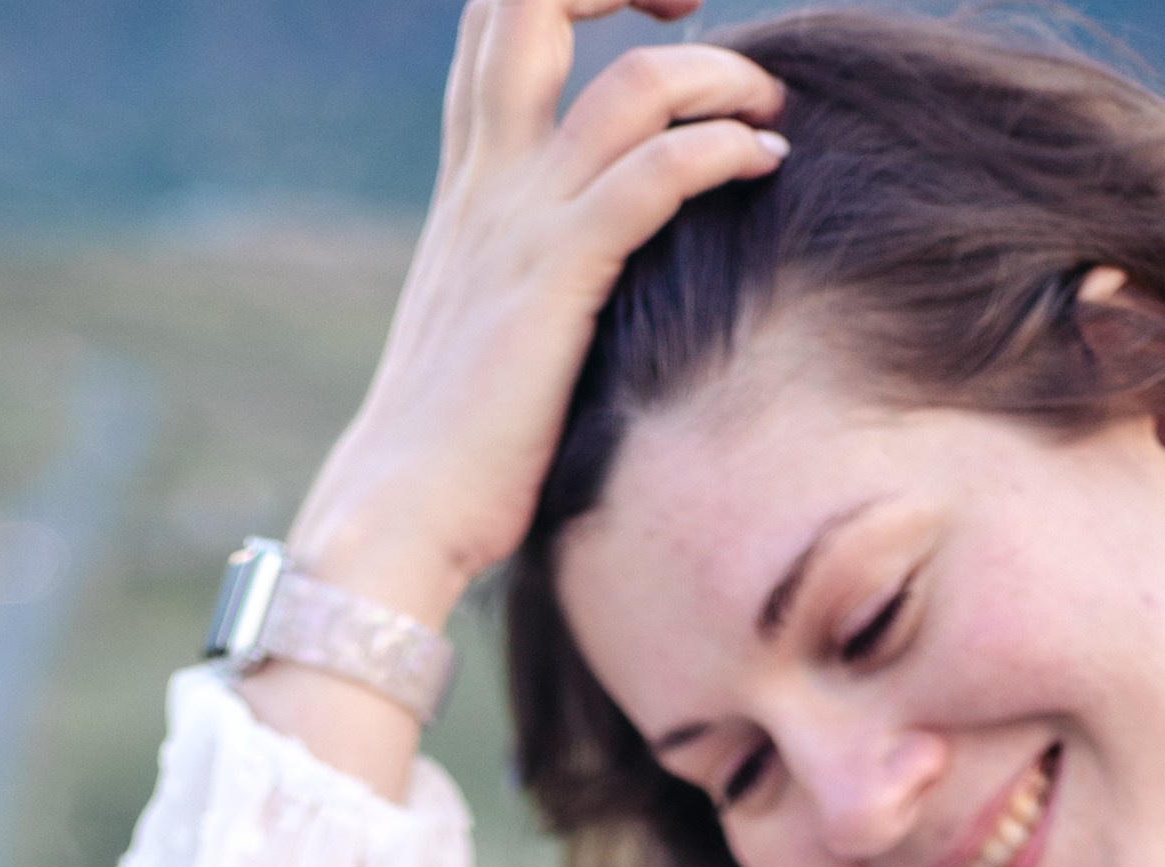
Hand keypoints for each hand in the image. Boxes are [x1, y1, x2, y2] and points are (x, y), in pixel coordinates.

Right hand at [283, 0, 788, 624]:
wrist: (396, 518)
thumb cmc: (453, 449)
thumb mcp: (490, 326)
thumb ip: (535, 271)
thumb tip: (601, 275)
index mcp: (469, 184)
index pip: (499, 22)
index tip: (657, 17)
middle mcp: (488, 182)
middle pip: (527, 2)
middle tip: (694, 8)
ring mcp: (520, 228)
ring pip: (626, 85)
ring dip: (716, 75)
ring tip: (767, 104)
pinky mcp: (556, 284)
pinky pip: (652, 178)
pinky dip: (720, 151)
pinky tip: (764, 163)